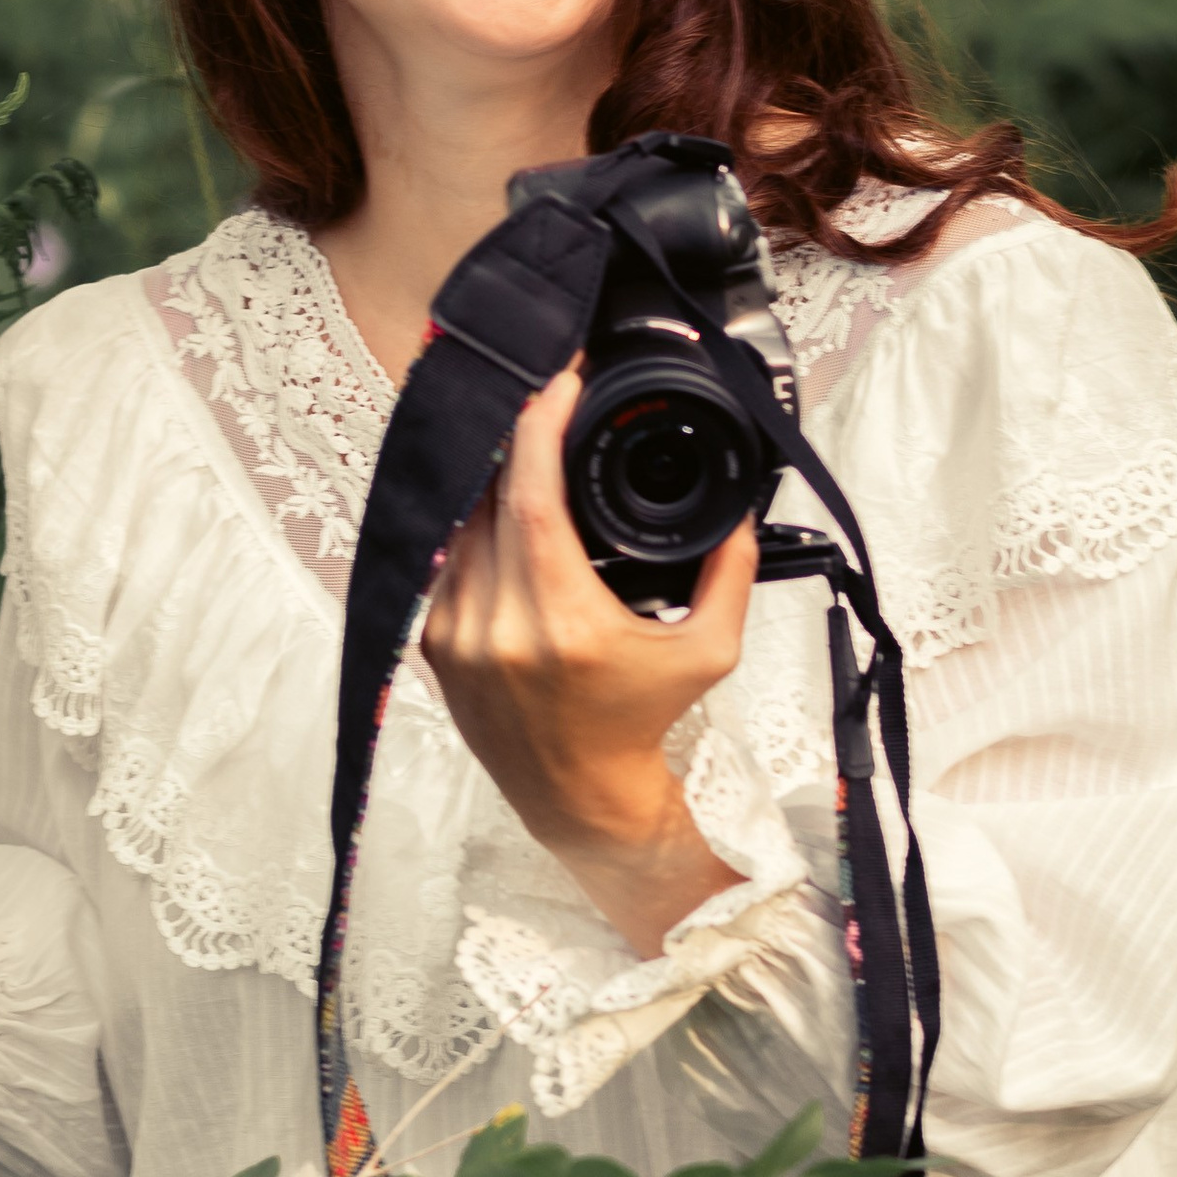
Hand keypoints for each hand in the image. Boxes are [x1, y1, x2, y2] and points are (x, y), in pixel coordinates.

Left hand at [421, 367, 758, 953]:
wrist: (577, 795)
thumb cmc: (641, 720)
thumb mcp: (708, 652)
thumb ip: (730, 574)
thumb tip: (739, 510)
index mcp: (564, 622)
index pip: (532, 494)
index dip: (539, 426)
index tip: (560, 382)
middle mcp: (499, 625)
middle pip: (493, 494)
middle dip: (520, 438)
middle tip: (549, 399)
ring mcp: (458, 635)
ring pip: (464, 521)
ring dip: (494, 478)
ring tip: (529, 445)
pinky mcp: (436, 644)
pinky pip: (448, 558)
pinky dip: (474, 524)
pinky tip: (501, 503)